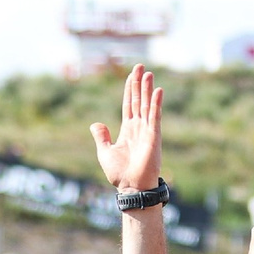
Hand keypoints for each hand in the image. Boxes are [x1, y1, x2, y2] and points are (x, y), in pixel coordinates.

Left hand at [90, 63, 163, 192]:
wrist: (131, 187)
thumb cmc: (119, 173)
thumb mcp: (105, 152)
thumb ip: (101, 137)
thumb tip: (95, 123)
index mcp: (127, 129)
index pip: (128, 104)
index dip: (129, 89)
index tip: (131, 74)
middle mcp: (139, 127)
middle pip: (138, 100)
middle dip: (139, 83)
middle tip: (140, 66)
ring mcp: (147, 130)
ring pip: (146, 105)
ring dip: (147, 89)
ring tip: (148, 73)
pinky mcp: (154, 136)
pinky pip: (154, 116)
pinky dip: (156, 103)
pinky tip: (157, 90)